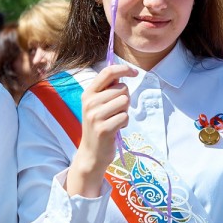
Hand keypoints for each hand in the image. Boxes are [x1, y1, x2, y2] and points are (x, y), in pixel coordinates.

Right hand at [66, 63, 136, 196]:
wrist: (91, 153)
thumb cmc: (99, 125)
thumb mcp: (97, 105)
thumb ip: (108, 89)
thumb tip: (123, 71)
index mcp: (88, 93)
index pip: (107, 72)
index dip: (123, 69)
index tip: (135, 72)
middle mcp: (90, 102)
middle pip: (122, 89)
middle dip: (125, 99)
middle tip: (116, 111)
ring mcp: (95, 116)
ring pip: (125, 101)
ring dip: (125, 111)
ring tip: (115, 120)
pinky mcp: (104, 129)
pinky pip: (125, 117)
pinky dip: (124, 122)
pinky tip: (116, 128)